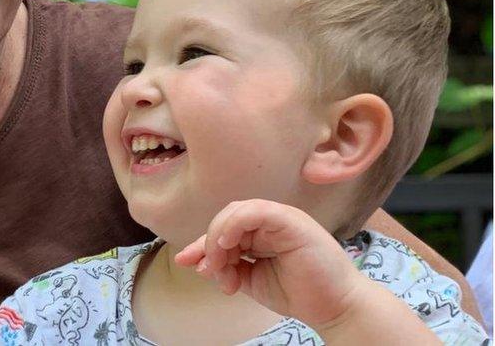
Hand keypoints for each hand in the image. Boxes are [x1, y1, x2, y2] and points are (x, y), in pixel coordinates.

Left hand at [174, 199, 366, 328]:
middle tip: (208, 270)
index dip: (201, 244)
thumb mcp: (251, 280)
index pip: (223, 229)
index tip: (185, 261)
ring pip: (236, 212)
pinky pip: (256, 212)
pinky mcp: (291, 220)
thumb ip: (226, 269)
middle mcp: (269, 221)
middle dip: (208, 244)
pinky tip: (227, 245)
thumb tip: (195, 263)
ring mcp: (281, 218)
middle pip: (225, 218)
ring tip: (219, 266)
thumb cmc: (299, 292)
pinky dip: (235, 224)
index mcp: (261, 233)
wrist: (335, 308)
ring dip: (218, 238)